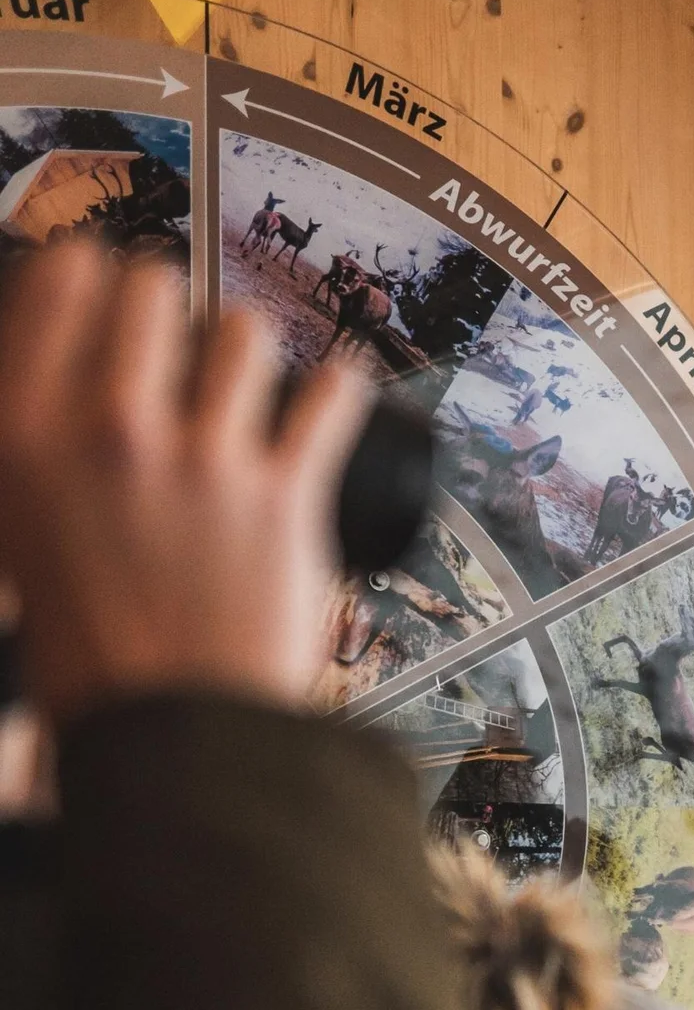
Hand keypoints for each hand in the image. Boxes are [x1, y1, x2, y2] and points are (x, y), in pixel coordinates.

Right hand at [0, 242, 369, 723]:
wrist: (173, 733)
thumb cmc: (96, 652)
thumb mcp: (16, 535)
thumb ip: (35, 454)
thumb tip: (63, 406)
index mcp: (25, 433)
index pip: (61, 279)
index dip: (96, 276)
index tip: (114, 292)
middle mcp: (108, 428)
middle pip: (153, 287)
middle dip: (176, 306)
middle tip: (187, 343)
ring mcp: (201, 457)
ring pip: (242, 330)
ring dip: (253, 349)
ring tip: (254, 382)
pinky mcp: (282, 493)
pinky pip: (333, 394)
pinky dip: (344, 388)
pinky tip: (337, 392)